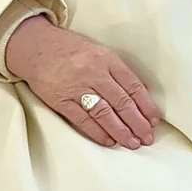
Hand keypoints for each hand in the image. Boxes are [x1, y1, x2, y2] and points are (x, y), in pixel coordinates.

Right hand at [5, 15, 162, 148]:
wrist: (37, 47)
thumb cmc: (71, 49)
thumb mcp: (99, 51)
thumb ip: (117, 71)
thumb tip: (139, 94)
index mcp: (107, 59)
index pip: (132, 85)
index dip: (146, 105)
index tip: (154, 119)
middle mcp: (94, 73)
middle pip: (121, 102)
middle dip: (138, 122)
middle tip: (148, 137)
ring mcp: (77, 87)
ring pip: (104, 113)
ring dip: (121, 131)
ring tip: (133, 143)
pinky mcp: (61, 101)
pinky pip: (83, 120)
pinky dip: (98, 132)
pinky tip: (109, 141)